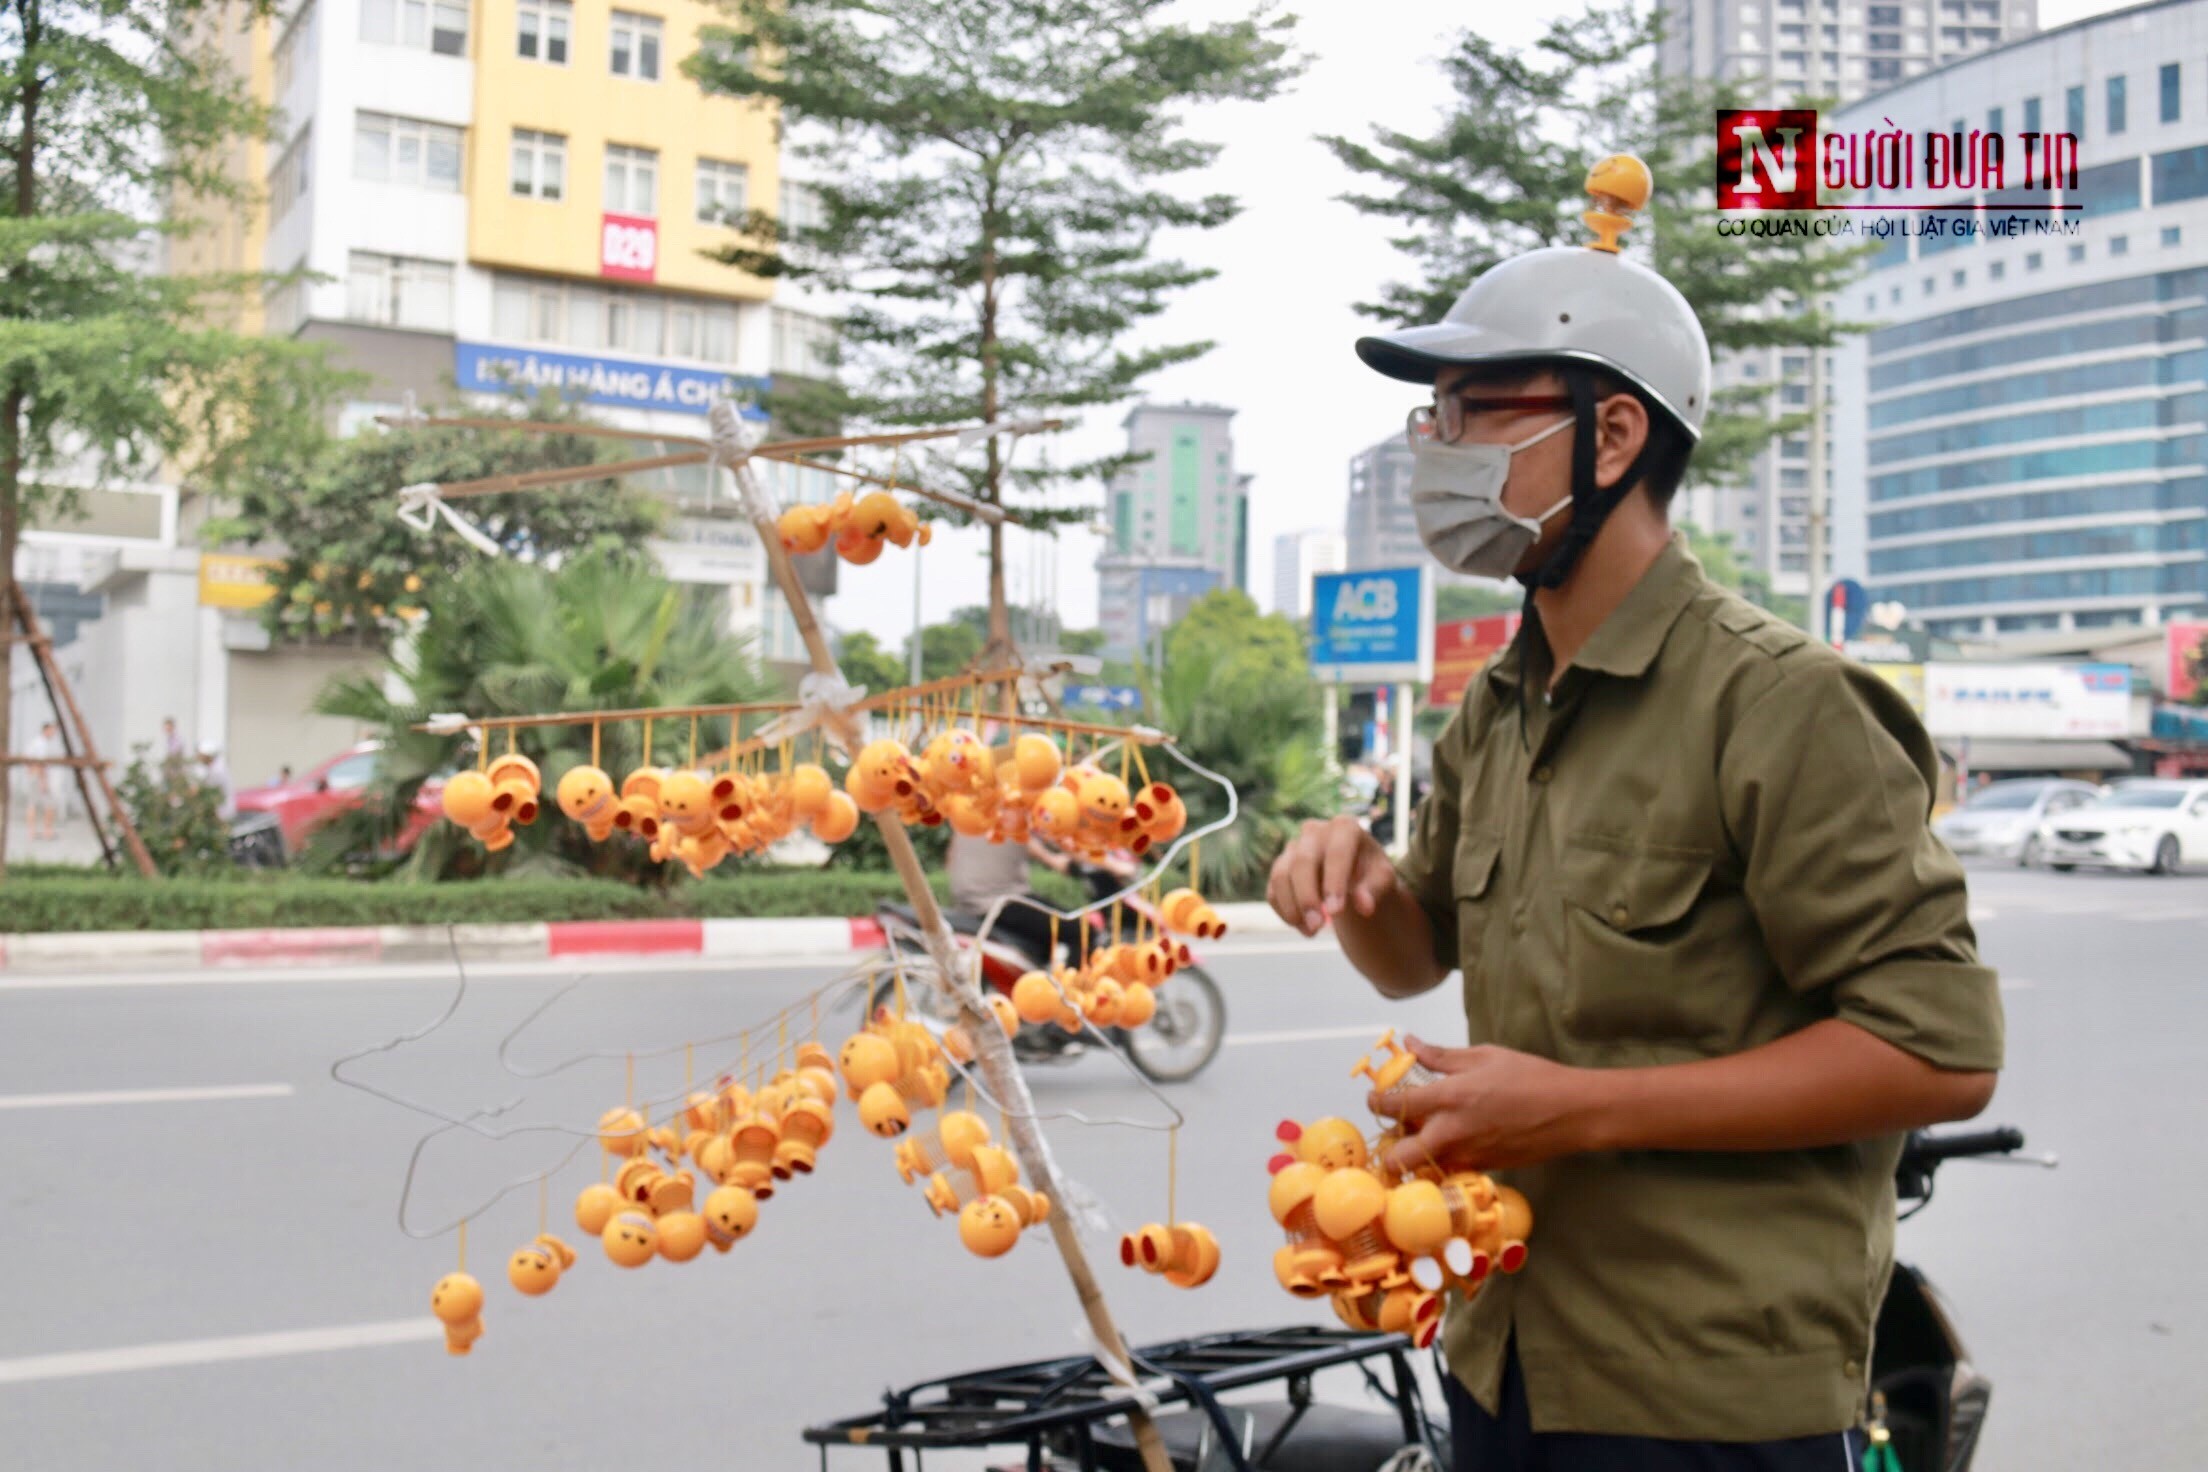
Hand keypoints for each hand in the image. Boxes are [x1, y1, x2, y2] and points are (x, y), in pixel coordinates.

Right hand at [1267, 815, 1401, 937]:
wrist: (1354, 872)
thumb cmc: (1370, 872)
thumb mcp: (1382, 879)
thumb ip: (1374, 889)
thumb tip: (1364, 906)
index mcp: (1344, 827)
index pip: (1336, 852)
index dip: (1334, 882)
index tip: (1336, 912)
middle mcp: (1314, 831)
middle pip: (1303, 862)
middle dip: (1307, 897)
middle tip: (1317, 927)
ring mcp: (1293, 847)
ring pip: (1281, 875)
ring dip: (1292, 907)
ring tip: (1310, 932)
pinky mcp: (1280, 866)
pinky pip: (1273, 889)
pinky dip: (1284, 910)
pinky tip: (1302, 927)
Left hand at [1369, 1036, 1609, 1172]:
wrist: (1572, 1112)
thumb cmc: (1530, 1077)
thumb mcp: (1484, 1056)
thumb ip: (1441, 1055)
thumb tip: (1409, 1043)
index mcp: (1449, 1098)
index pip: (1394, 1106)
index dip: (1376, 1102)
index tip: (1374, 1097)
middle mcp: (1452, 1133)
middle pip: (1399, 1157)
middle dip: (1388, 1148)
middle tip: (1394, 1131)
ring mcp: (1468, 1156)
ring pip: (1423, 1168)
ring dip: (1414, 1157)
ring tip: (1420, 1137)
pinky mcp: (1484, 1169)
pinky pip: (1450, 1169)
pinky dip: (1442, 1160)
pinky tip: (1452, 1144)